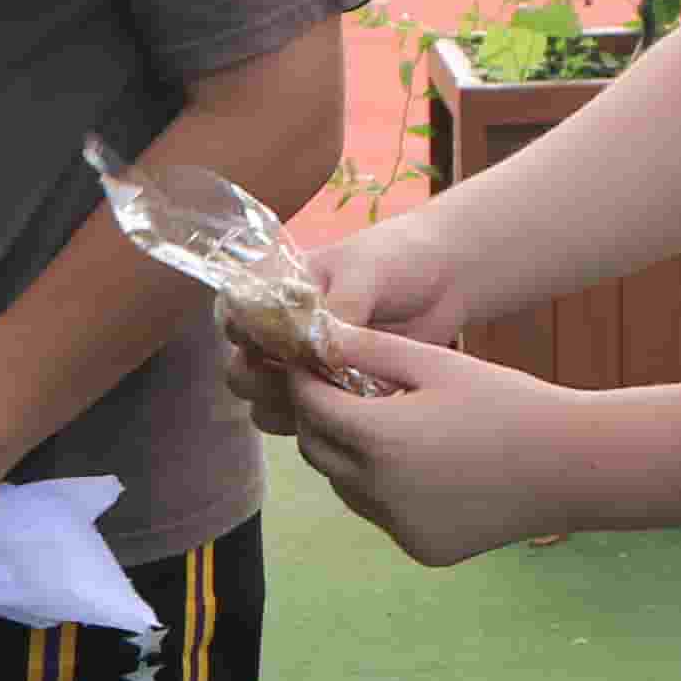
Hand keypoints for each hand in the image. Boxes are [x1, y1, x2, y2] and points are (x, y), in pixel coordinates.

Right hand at [221, 217, 471, 434]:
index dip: (238, 332)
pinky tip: (339, 412)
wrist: (447, 277)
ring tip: (316, 396)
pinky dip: (311, 422)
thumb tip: (319, 352)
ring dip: (280, 405)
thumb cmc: (399, 258)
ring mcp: (308, 366)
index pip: (233, 314)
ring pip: (265, 400)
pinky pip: (305, 418)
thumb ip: (340, 309)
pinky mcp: (335, 392)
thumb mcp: (366, 271)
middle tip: (290, 375)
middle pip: (241, 367)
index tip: (263, 338)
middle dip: (254, 378)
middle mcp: (284, 331)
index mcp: (278, 291)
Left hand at [282, 322, 601, 566]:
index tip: (308, 363)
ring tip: (384, 427)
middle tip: (337, 392)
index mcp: (381, 439)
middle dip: (317, 419)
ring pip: (345, 487)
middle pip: (317, 450)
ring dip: (349, 457)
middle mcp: (381, 491)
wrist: (572, 466)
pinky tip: (419, 467)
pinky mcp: (421, 548)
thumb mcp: (437, 364)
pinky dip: (384, 491)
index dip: (304, 381)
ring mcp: (401, 527)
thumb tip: (315, 334)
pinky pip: (382, 515)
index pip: (311, 407)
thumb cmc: (509, 402)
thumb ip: (369, 350)